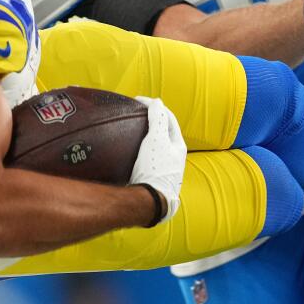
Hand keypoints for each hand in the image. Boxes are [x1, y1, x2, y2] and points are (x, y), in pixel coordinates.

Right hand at [129, 96, 186, 224]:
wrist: (149, 202)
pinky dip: (136, 151)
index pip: (169, 118)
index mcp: (178, 147)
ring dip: (142, 136)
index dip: (154, 106)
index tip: (137, 101)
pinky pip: (144, 160)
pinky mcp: (151, 180)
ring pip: (153, 147)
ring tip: (128, 131)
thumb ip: (158, 118)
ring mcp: (163, 170)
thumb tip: (157, 102)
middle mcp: (173, 159)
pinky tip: (125, 152)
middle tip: (134, 114)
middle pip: (162, 133)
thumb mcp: (156, 139)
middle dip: (150, 121)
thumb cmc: (155, 169)